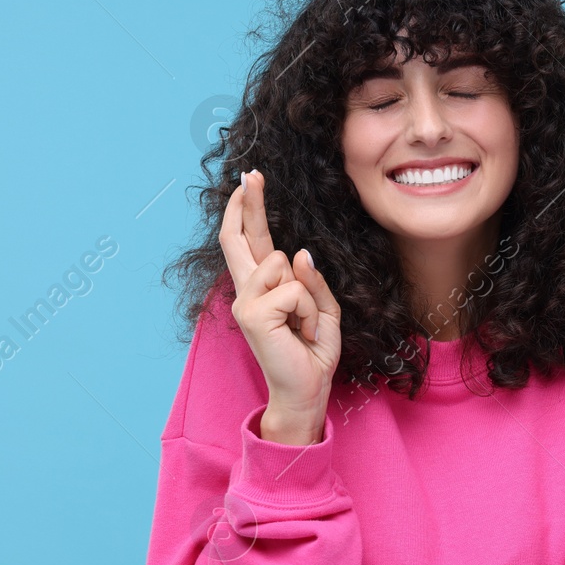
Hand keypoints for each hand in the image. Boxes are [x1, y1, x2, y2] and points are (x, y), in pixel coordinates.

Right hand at [219, 169, 341, 440]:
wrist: (306, 390)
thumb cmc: (312, 352)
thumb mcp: (322, 310)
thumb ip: (311, 281)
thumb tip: (299, 252)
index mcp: (262, 288)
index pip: (250, 242)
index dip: (246, 211)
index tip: (247, 182)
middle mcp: (247, 292)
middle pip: (242, 238)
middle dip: (247, 203)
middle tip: (250, 173)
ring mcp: (246, 302)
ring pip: (283, 264)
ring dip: (308, 296)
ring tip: (305, 325)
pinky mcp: (253, 314)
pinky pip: (294, 289)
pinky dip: (309, 311)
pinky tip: (303, 333)